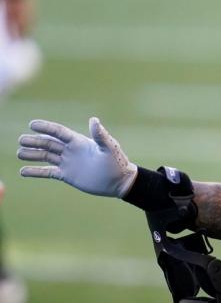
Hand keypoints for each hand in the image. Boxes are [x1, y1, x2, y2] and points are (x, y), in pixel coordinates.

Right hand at [18, 117, 137, 197]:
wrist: (119, 182)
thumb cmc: (117, 163)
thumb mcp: (109, 148)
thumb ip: (100, 135)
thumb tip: (94, 120)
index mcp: (79, 141)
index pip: (58, 132)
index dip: (45, 127)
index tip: (32, 124)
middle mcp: (71, 150)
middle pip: (48, 143)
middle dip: (34, 141)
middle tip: (21, 140)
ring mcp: (67, 162)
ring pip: (45, 156)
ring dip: (32, 155)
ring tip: (19, 154)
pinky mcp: (66, 175)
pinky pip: (47, 172)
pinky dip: (35, 172)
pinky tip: (23, 172)